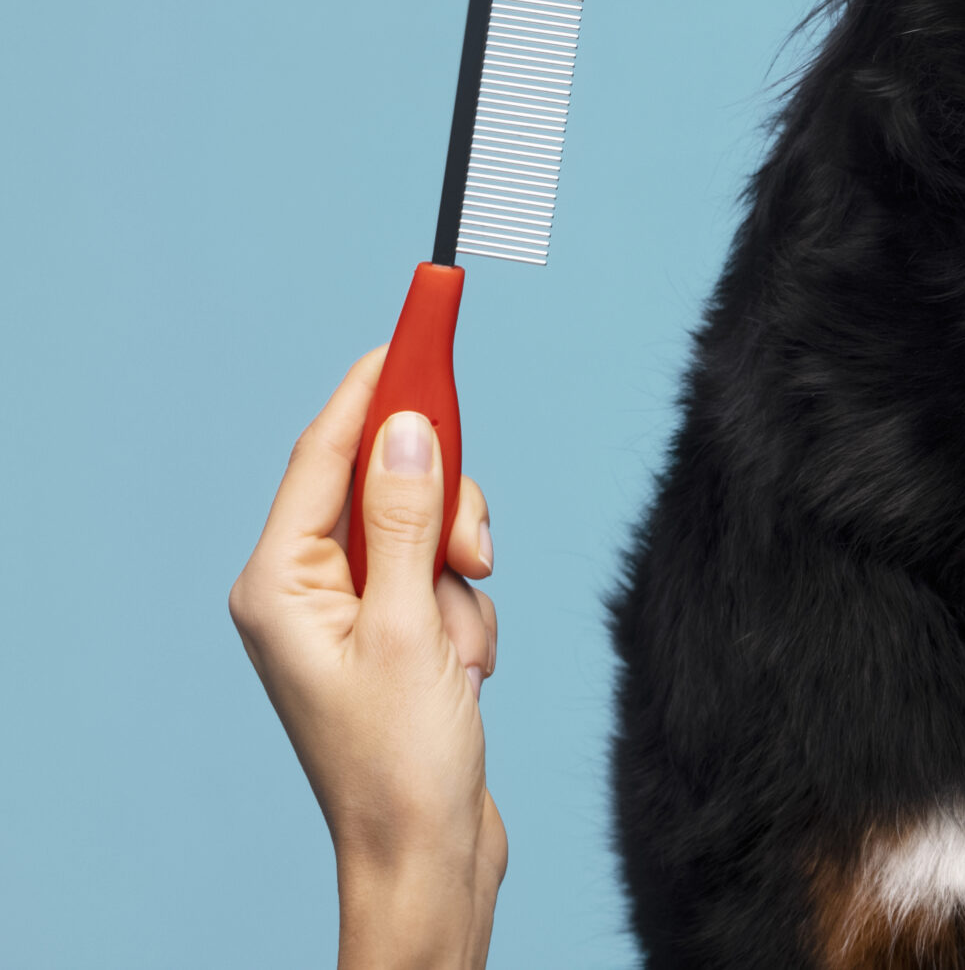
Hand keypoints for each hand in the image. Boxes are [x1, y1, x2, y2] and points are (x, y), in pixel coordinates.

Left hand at [230, 349, 505, 969]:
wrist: (427, 854)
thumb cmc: (400, 761)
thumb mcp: (411, 628)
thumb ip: (410, 519)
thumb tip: (407, 427)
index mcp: (280, 582)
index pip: (327, 451)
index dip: (377, 384)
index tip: (418, 323)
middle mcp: (304, 590)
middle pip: (387, 484)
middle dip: (444, 509)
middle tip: (470, 553)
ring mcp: (348, 613)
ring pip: (426, 527)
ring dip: (460, 574)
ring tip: (460, 642)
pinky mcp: (390, 635)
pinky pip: (442, 577)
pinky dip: (466, 610)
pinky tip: (464, 666)